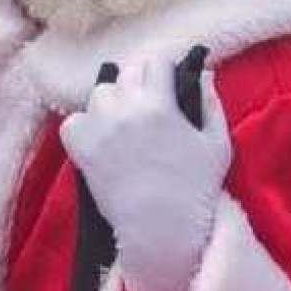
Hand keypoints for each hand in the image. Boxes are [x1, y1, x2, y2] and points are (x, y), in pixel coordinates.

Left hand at [59, 47, 231, 290]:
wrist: (161, 229)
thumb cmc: (196, 188)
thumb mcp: (217, 144)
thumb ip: (211, 104)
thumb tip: (204, 72)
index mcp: (159, 104)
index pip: (156, 62)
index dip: (164, 72)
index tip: (167, 86)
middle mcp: (125, 110)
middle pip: (126, 74)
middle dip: (139, 84)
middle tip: (148, 108)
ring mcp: (99, 129)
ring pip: (99, 94)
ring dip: (112, 102)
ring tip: (124, 124)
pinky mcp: (80, 149)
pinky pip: (73, 121)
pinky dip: (84, 126)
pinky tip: (101, 139)